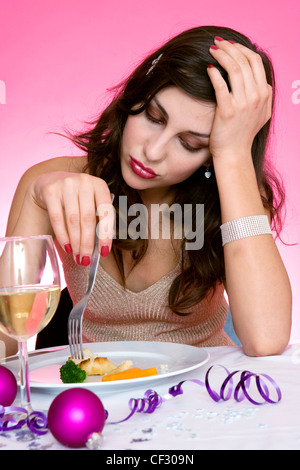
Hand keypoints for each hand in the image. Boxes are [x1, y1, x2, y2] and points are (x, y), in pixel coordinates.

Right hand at [29, 171, 113, 263]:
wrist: (51, 182)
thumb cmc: (77, 198)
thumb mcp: (91, 202)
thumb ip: (98, 219)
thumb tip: (102, 248)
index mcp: (100, 185)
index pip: (106, 212)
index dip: (106, 234)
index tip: (104, 252)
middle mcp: (84, 182)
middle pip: (88, 218)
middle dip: (88, 243)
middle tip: (86, 260)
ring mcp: (67, 184)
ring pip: (73, 220)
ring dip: (76, 242)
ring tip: (77, 256)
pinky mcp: (51, 190)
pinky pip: (57, 218)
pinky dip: (63, 235)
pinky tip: (67, 247)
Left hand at [207, 37, 272, 162]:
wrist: (234, 153)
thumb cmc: (243, 134)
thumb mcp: (263, 114)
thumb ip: (264, 96)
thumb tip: (262, 82)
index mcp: (264, 93)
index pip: (255, 61)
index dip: (242, 49)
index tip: (230, 45)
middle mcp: (256, 96)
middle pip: (244, 61)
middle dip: (230, 47)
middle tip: (217, 42)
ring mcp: (243, 103)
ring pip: (234, 69)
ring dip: (222, 55)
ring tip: (212, 50)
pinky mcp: (228, 110)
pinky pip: (221, 85)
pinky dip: (215, 73)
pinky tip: (209, 68)